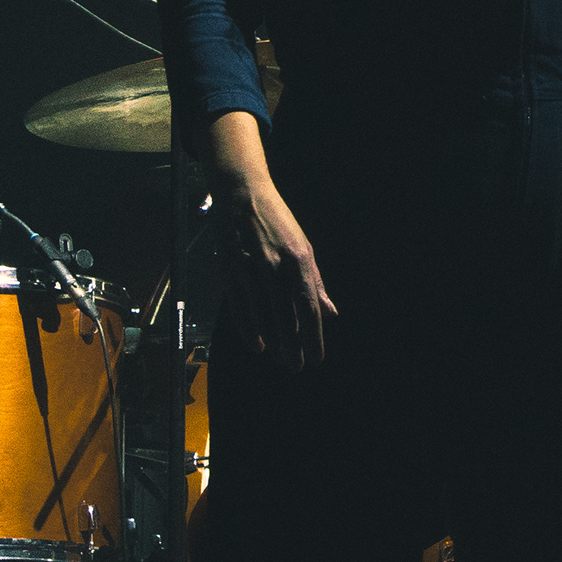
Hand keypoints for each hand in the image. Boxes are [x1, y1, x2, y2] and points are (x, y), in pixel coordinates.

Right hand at [207, 111, 336, 369]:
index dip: (314, 335)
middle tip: (298, 366)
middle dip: (294, 345)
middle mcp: (276, 267)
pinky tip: (257, 345)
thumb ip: (316, 283)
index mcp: (298, 261)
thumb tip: (330, 313)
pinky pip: (240, 306)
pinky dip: (248, 328)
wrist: (243, 194)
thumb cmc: (278, 223)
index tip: (317, 357)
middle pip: (287, 315)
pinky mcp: (230, 269)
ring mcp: (251, 269)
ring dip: (273, 341)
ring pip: (264, 314)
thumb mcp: (303, 248)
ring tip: (281, 359)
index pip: (308, 306)